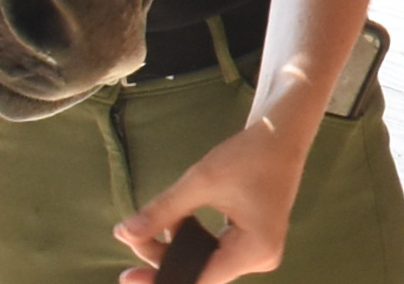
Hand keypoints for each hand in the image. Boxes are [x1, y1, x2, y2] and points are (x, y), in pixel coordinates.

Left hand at [114, 122, 309, 283]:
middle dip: (163, 255)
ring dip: (175, 245)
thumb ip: (161, 212)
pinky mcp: (251, 242)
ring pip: (203, 261)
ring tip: (159, 219)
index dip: (160, 278)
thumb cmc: (249, 154)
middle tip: (134, 233)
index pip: (199, 279)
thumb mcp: (200, 181)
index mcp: (255, 250)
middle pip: (200, 271)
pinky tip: (177, 219)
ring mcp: (257, 251)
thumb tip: (123, 234)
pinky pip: (213, 251)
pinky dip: (190, 238)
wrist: (281, 134)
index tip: (128, 276)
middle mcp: (260, 258)